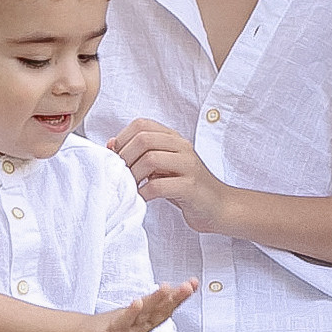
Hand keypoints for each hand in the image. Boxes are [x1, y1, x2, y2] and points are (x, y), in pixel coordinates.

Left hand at [73, 279, 198, 331]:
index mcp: (146, 322)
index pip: (166, 308)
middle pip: (160, 312)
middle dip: (176, 299)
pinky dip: (131, 313)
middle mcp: (140, 328)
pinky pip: (123, 323)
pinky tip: (138, 301)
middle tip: (189, 286)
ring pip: (145, 317)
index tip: (193, 283)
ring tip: (166, 288)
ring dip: (156, 302)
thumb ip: (153, 304)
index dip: (181, 297)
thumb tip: (170, 289)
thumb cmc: (112, 328)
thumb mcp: (136, 315)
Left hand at [110, 120, 234, 234]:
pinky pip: (159, 186)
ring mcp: (188, 165)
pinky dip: (143, 193)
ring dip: (133, 175)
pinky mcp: (190, 186)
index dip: (122, 139)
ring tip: (128, 187)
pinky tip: (140, 199)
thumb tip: (111, 145)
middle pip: (144, 138)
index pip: (142, 124)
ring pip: (150, 158)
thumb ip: (141, 155)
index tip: (115, 158)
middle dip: (124, 156)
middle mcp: (182, 147)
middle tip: (119, 174)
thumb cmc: (186, 188)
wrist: (219, 207)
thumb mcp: (162, 168)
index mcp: (174, 139)